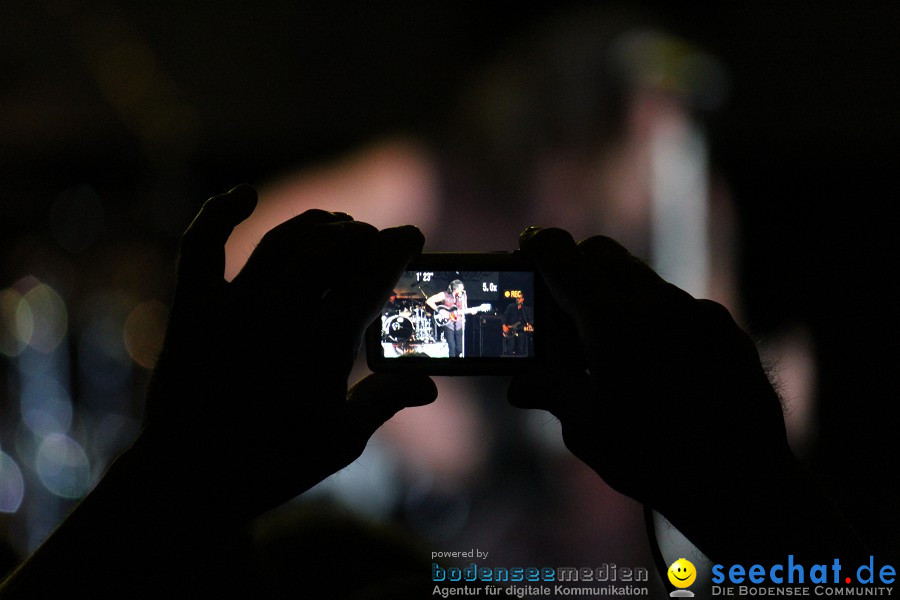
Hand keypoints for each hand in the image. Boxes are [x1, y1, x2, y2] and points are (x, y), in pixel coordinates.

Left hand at [142, 185, 436, 520]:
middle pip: (333, 246)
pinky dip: (219, 212)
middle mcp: (280, 313)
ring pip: (284, 238)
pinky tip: (243, 193)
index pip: (373, 273)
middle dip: (363, 235)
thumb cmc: (272, 465)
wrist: (189, 481)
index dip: (399, 247)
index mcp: (324, 343)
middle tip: (374, 243)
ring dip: (319, 224)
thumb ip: (386, 401)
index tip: (412, 237)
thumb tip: (429, 385)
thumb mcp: (342, 440)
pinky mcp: (193, 308)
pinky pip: (201, 245)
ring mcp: (233, 306)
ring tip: (338, 227)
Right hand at [507, 227, 839, 560]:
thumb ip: (551, 392)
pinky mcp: (725, 328)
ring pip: (643, 278)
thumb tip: (520, 385)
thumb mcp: (587, 429)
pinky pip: (679, 305)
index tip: (529, 242)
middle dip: (577, 264)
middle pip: (604, 254)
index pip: (565, 260)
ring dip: (616, 293)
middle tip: (561, 298)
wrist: (741, 483)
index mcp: (612, 325)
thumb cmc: (652, 460)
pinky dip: (655, 317)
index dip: (541, 246)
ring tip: (609, 342)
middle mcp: (656, 306)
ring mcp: (696, 312)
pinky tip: (656, 361)